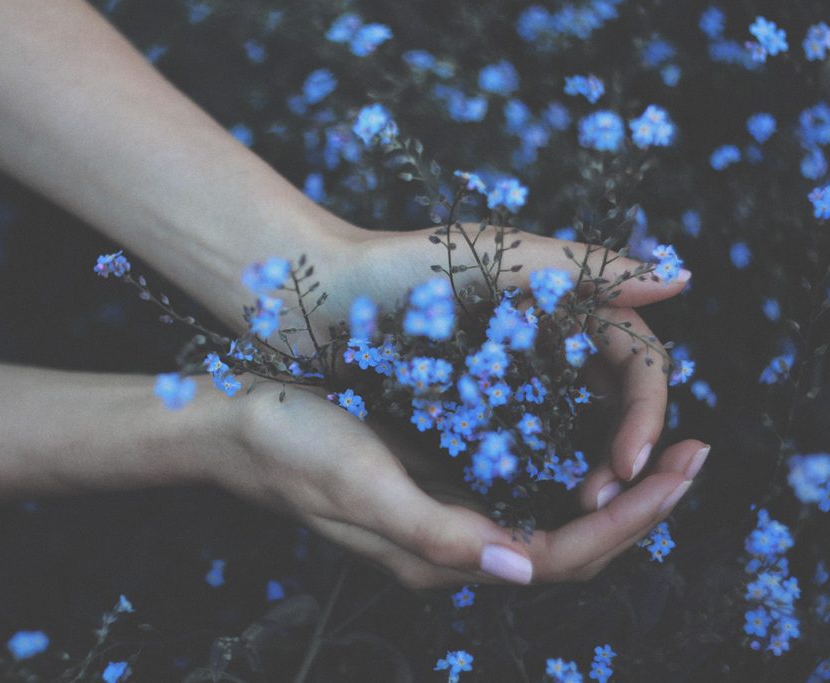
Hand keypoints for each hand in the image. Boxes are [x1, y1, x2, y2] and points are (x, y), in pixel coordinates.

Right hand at [204, 381, 699, 587]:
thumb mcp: (359, 485)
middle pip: (569, 543)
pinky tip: (586, 428)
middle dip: (640, 507)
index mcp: (439, 552)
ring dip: (613, 488)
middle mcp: (452, 540)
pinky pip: (518, 481)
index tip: (678, 472)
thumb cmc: (291, 446)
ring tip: (662, 449)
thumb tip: (521, 565)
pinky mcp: (436, 476)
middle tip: (696, 455)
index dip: (627, 522)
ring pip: (550, 515)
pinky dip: (563, 463)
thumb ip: (435, 532)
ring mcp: (446, 509)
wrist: (235, 424)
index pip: (560, 555)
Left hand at [315, 225, 704, 512]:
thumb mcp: (494, 256)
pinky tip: (534, 499)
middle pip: (615, 402)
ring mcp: (509, 377)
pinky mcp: (471, 407)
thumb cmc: (400, 265)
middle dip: (625, 448)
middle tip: (610, 494)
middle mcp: (545, 342)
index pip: (636, 361)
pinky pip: (522, 445)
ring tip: (581, 504)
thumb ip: (585, 266)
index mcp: (564, 301)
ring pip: (574, 430)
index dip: (646, 411)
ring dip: (588, 468)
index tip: (631, 461)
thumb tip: (682, 278)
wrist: (314, 290)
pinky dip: (539, 471)